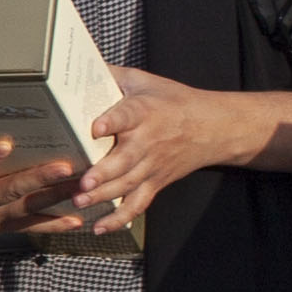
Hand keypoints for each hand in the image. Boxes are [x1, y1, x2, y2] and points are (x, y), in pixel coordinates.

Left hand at [67, 67, 267, 237]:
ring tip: (80, 202)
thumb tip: (76, 63)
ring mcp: (153, 165)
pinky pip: (139, 203)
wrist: (214, 127)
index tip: (97, 126)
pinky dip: (121, 218)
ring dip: (104, 196)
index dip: (113, 120)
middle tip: (82, 183)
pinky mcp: (156, 182)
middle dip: (103, 173)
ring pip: (128, 184)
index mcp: (145, 111)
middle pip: (125, 159)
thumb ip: (111, 75)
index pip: (129, 114)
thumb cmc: (173, 101)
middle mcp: (149, 141)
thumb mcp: (144, 81)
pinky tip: (100, 227)